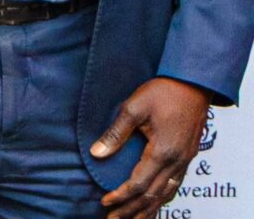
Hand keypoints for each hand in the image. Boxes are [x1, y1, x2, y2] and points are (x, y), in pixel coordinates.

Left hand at [94, 76, 210, 218]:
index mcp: (162, 151)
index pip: (139, 183)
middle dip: (132, 210)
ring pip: (167, 193)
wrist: (193, 84)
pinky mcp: (188, 156)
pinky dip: (163, 198)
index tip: (105, 202)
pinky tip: (155, 204)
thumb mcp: (133, 108)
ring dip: (149, 209)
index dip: (121, 196)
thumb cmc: (163, 92)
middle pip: (153, 195)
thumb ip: (116, 133)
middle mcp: (177, 161)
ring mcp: (185, 160)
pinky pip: (176, 184)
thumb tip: (97, 153)